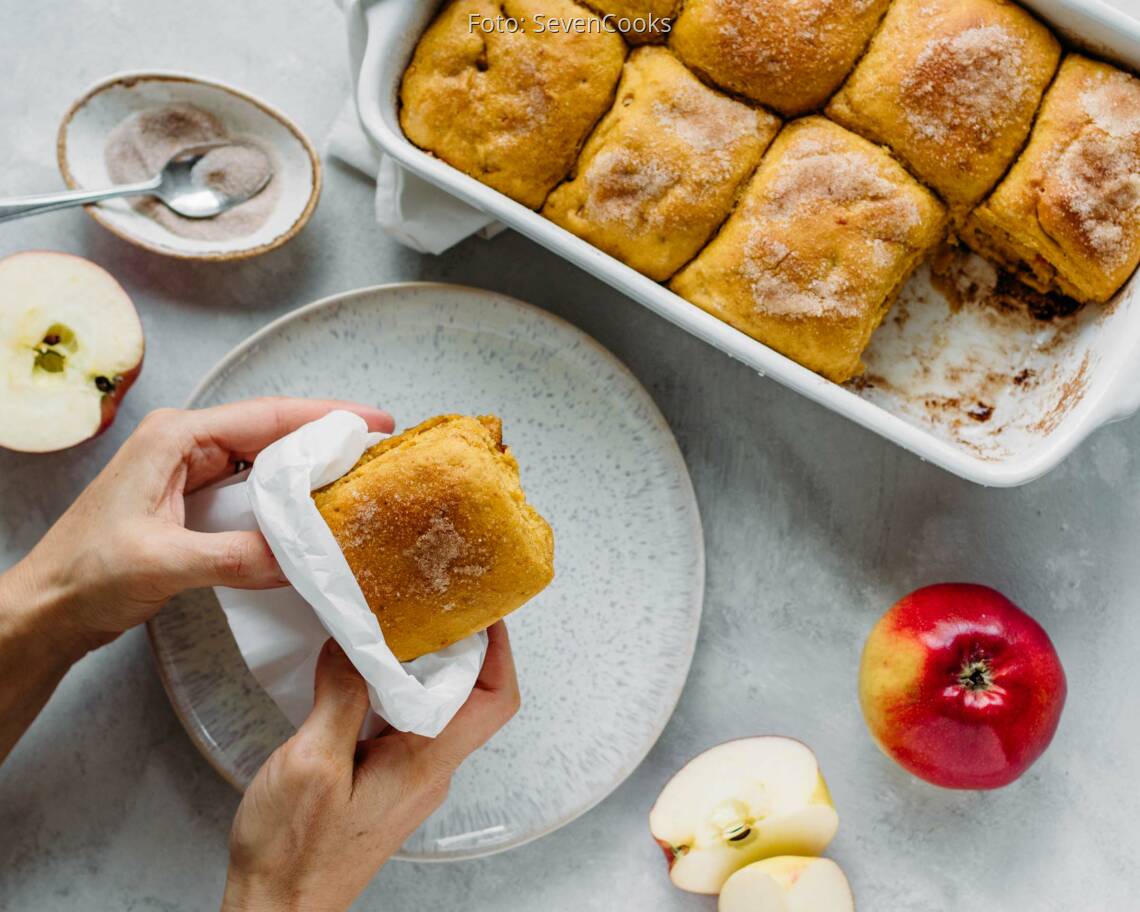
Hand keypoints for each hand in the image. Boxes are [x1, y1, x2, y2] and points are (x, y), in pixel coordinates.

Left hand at [7, 397, 392, 653]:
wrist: (47, 610)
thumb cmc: (84, 575)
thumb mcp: (163, 562)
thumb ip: (234, 557)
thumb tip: (302, 561)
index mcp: (177, 437)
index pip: (268, 417)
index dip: (328, 417)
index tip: (376, 422)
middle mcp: (186, 445)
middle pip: (275, 432)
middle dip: (329, 439)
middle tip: (381, 452)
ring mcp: (190, 473)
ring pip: (268, 462)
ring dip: (312, 470)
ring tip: (362, 479)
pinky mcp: (195, 503)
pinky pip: (255, 493)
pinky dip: (290, 501)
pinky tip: (317, 514)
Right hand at [222, 623, 520, 911]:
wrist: (279, 910)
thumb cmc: (295, 854)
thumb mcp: (312, 764)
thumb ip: (341, 697)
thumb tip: (352, 646)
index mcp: (426, 763)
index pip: (495, 698)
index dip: (499, 648)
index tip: (481, 607)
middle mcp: (428, 770)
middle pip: (469, 696)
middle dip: (455, 645)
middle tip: (427, 602)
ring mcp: (408, 777)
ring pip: (434, 708)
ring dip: (419, 667)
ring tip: (393, 626)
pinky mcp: (383, 782)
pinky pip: (405, 725)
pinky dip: (392, 690)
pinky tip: (362, 673)